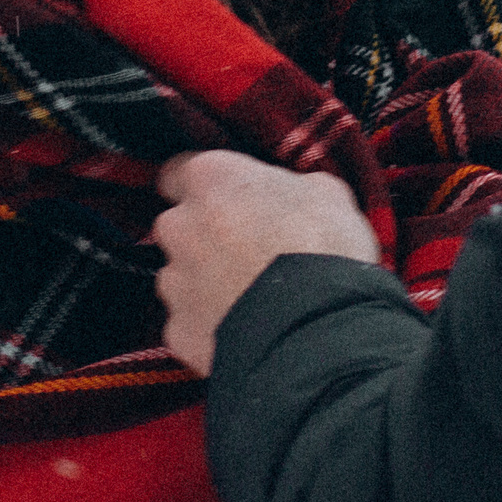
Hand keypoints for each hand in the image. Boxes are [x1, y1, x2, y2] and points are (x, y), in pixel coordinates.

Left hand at [155, 150, 381, 373]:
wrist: (317, 330)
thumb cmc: (323, 252)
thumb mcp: (326, 192)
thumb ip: (289, 186)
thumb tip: (291, 194)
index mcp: (213, 180)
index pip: (179, 171)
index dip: (205, 185)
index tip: (224, 196)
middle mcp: (181, 226)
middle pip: (181, 224)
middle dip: (207, 234)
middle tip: (252, 248)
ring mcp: (175, 281)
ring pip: (182, 274)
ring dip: (209, 280)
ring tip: (255, 294)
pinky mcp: (179, 328)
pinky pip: (190, 320)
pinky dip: (212, 323)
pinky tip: (248, 326)